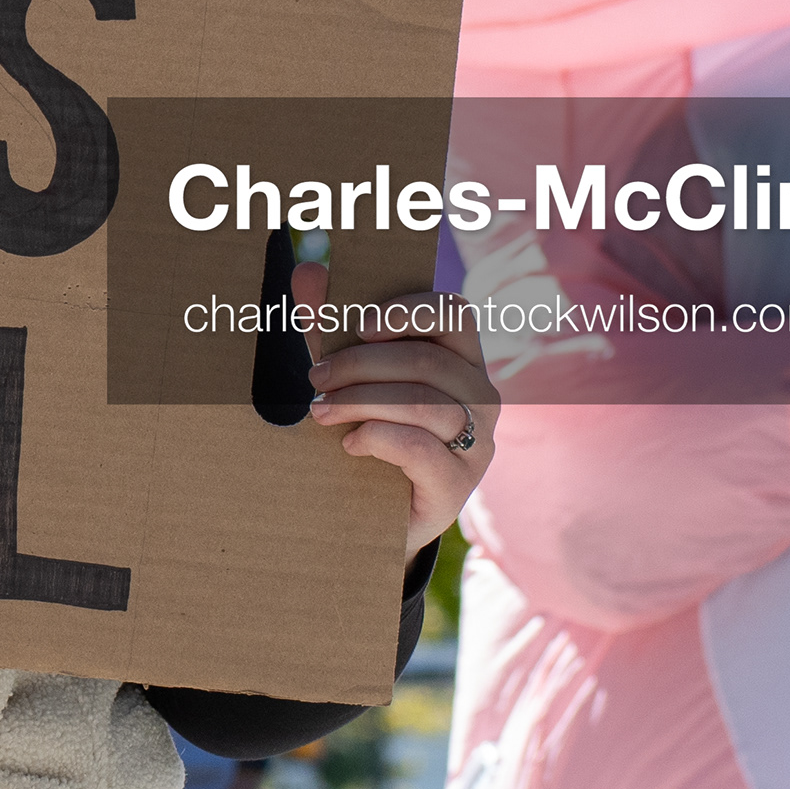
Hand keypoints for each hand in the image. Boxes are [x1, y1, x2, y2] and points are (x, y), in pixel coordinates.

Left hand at [294, 258, 497, 552]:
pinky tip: (350, 444)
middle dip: (362, 364)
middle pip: (429, 360)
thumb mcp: (345, 377)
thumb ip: (329, 328)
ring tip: (321, 412)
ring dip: (363, 401)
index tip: (362, 324)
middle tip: (315, 379)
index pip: (454, 313)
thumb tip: (309, 270)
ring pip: (426, 403)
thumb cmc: (365, 433)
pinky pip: (422, 449)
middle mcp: (480, 397)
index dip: (409, 311)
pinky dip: (379, 438)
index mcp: (461, 360)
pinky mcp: (458, 486)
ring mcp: (477, 443)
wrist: (370, 518)